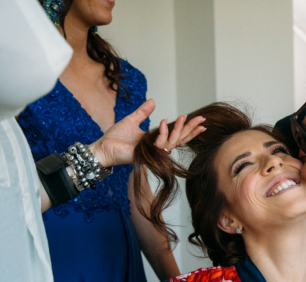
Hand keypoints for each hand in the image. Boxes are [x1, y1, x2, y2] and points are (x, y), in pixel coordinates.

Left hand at [88, 99, 205, 166]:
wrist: (103, 147)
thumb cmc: (115, 137)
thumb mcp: (132, 120)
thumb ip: (143, 112)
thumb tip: (153, 101)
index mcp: (155, 140)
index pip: (176, 136)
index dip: (188, 130)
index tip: (200, 122)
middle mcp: (157, 148)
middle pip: (179, 140)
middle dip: (191, 130)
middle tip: (201, 120)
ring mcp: (153, 153)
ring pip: (173, 143)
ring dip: (179, 130)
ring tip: (183, 117)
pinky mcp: (148, 155)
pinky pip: (161, 144)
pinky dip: (163, 133)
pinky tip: (164, 122)